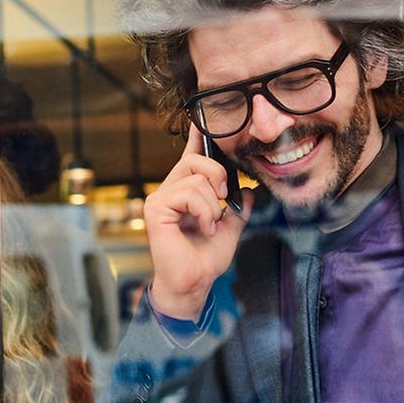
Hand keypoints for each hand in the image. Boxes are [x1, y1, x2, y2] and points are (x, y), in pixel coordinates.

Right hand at [143, 134, 251, 318]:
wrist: (194, 282)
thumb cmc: (205, 259)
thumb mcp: (231, 229)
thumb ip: (238, 209)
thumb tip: (247, 190)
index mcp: (185, 192)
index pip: (191, 158)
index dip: (196, 138)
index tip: (201, 120)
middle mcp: (169, 191)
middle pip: (197, 160)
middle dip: (218, 177)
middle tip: (223, 202)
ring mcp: (160, 198)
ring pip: (197, 179)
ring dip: (214, 205)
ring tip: (210, 225)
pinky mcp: (155, 208)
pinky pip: (189, 193)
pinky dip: (205, 211)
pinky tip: (203, 227)